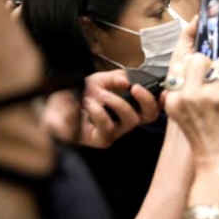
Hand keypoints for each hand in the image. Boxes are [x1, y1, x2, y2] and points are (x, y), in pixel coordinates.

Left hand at [41, 70, 160, 147]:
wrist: (53, 106)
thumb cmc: (79, 94)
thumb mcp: (99, 80)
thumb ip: (115, 78)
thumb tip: (127, 80)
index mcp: (129, 106)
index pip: (152, 105)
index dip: (162, 100)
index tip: (165, 90)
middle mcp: (125, 121)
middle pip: (149, 116)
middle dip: (146, 101)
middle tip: (135, 88)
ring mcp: (115, 131)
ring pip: (130, 121)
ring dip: (116, 103)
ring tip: (99, 94)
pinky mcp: (101, 140)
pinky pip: (108, 127)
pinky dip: (99, 112)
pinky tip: (88, 104)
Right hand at [164, 53, 218, 164]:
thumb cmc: (205, 140)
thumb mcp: (183, 116)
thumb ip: (183, 94)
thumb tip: (189, 66)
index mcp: (174, 99)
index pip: (181, 66)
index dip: (195, 70)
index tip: (203, 79)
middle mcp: (188, 95)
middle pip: (199, 59)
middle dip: (211, 65)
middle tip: (218, 80)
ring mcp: (210, 95)